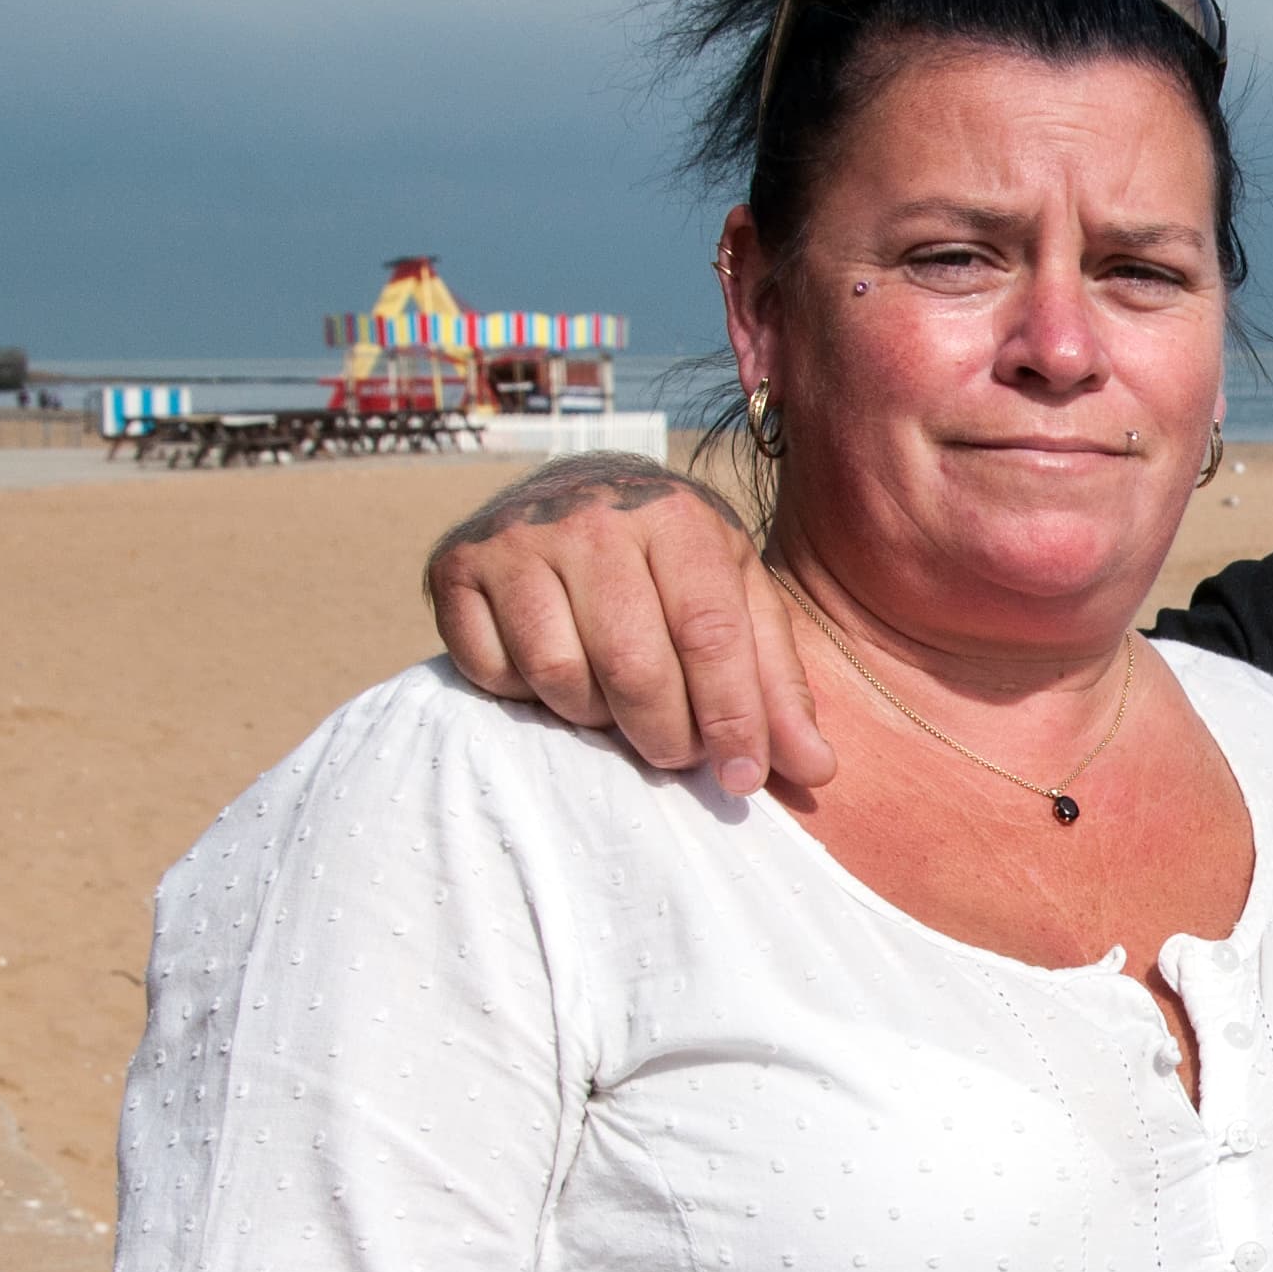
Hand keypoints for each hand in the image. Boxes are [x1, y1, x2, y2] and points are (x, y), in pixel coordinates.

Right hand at [424, 455, 834, 793]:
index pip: (709, 635)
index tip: (742, 779)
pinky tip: (553, 671)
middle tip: (676, 749)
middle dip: (665, 735)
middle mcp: (593, 517)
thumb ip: (777, 684)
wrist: (575, 492)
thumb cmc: (674, 564)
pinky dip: (526, 696)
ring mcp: (517, 539)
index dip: (731, 719)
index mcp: (677, 517)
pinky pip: (492, 673)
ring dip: (595, 717)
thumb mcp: (740, 600)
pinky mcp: (456, 568)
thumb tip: (816, 771)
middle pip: (634, 667)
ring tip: (616, 700)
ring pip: (561, 676)